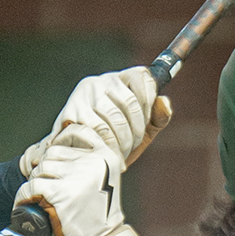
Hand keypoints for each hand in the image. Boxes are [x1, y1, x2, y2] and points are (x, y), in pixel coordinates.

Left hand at [14, 124, 151, 235]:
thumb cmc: (99, 218)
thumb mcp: (105, 183)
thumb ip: (92, 164)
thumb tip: (63, 143)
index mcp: (107, 157)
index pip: (77, 132)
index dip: (61, 140)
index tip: (53, 156)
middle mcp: (94, 163)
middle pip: (53, 152)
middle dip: (45, 168)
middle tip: (46, 188)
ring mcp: (77, 178)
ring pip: (41, 168)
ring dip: (35, 182)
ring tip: (39, 198)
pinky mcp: (61, 195)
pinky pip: (31, 186)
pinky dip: (23, 196)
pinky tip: (23, 203)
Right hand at [20, 67, 171, 175]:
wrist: (76, 158)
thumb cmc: (113, 142)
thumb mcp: (142, 132)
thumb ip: (158, 118)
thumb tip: (163, 102)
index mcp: (121, 80)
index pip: (142, 77)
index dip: (149, 102)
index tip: (146, 124)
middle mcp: (101, 81)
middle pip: (130, 102)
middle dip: (135, 130)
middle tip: (132, 145)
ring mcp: (84, 95)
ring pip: (114, 117)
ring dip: (121, 141)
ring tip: (120, 153)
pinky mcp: (71, 111)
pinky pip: (97, 130)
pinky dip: (106, 146)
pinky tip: (106, 153)